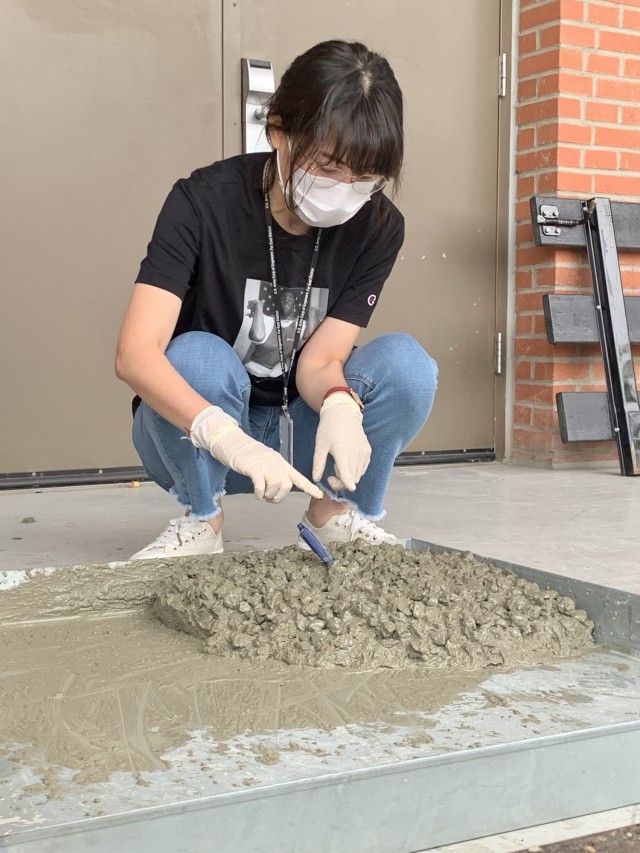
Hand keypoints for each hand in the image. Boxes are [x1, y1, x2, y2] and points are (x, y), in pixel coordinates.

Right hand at [189, 406, 322, 502]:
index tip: (320, 495)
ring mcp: (265, 465)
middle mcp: (276, 464)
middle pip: (287, 485)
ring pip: (275, 486)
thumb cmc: (248, 455)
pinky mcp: (253, 468)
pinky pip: (261, 484)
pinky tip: (256, 493)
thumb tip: (278, 489)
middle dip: (279, 496)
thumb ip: (275, 473)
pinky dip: (260, 492)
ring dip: (268, 495)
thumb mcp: (266, 462)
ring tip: (261, 494)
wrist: (232, 442)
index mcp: (281, 463)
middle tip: (269, 498)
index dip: (309, 488)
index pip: (298, 477)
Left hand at [312, 393, 370, 490]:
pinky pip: (362, 468)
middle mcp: (356, 455)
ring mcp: (364, 453)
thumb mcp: (320, 446)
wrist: (343, 412)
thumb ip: (318, 464)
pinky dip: (355, 470)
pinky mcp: (368, 451)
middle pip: (352, 479)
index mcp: (343, 453)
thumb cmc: (329, 428)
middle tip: (331, 475)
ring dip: (348, 476)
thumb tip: (316, 479)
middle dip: (341, 482)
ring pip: (358, 475)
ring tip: (339, 465)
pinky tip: (347, 461)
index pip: (348, 477)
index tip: (338, 486)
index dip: (343, 485)